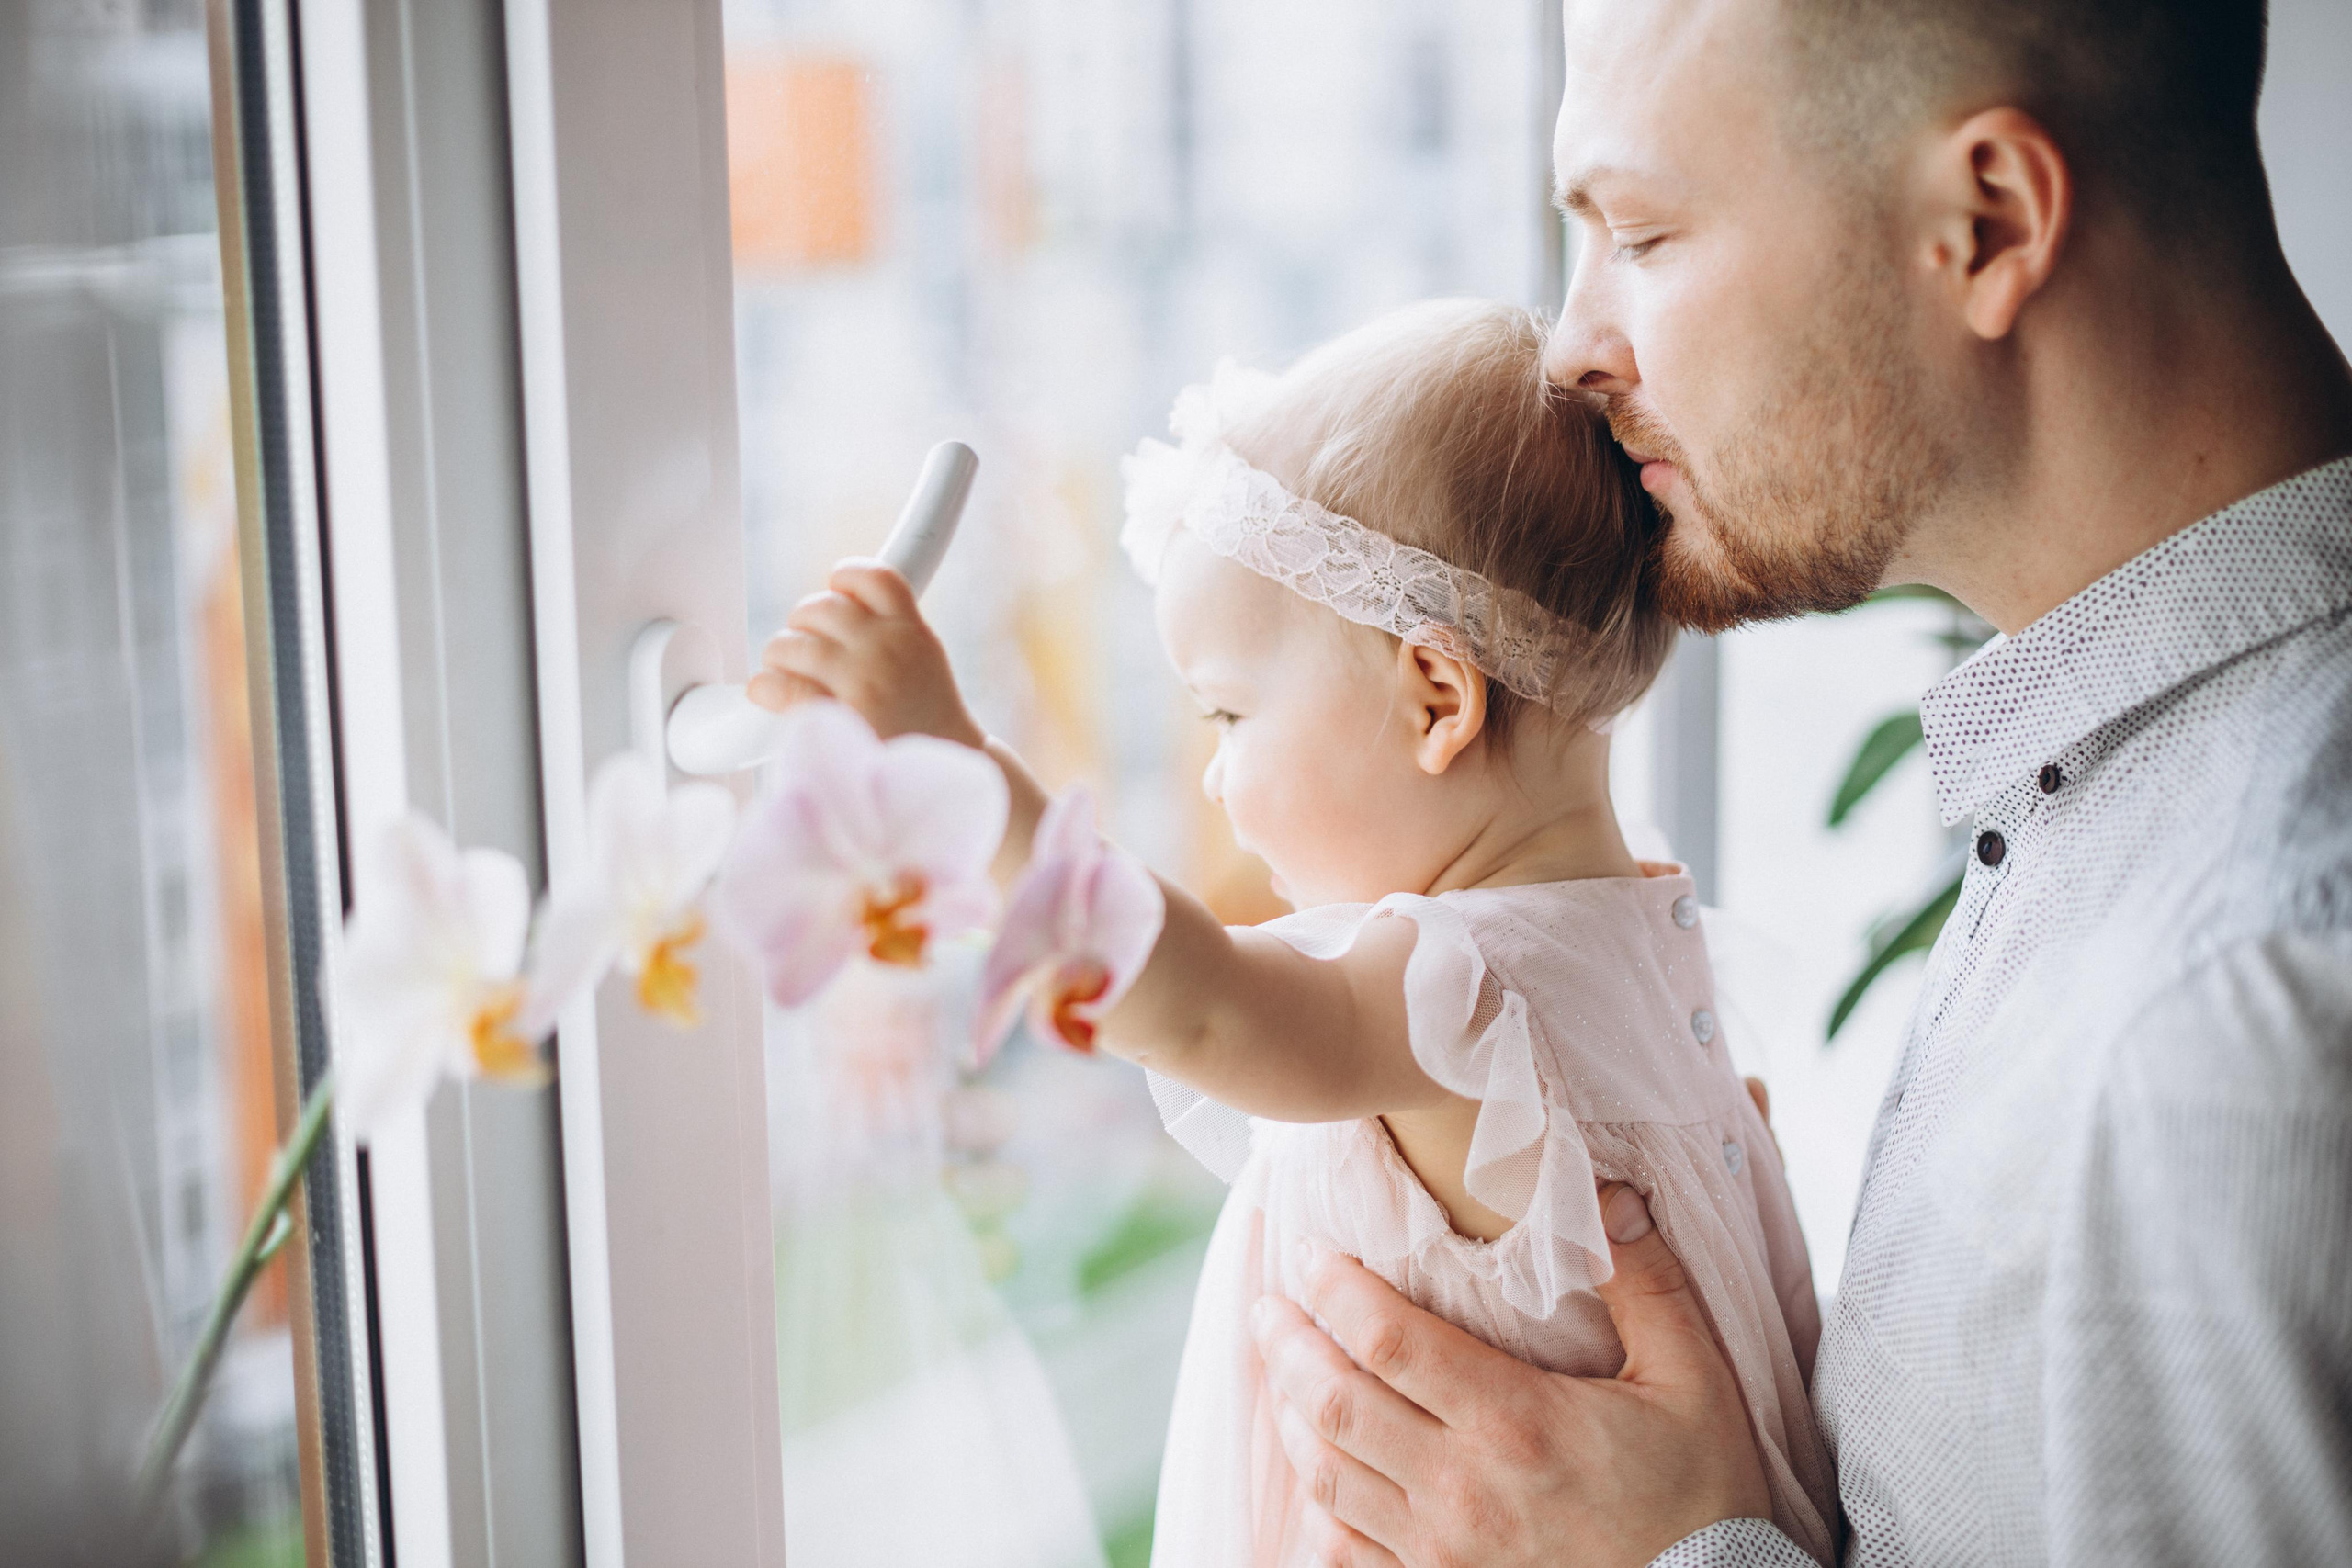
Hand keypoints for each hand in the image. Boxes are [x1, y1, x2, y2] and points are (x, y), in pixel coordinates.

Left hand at [747, 561, 983, 746]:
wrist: (945, 770)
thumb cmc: (926, 720)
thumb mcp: (924, 660)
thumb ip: (890, 630)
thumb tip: (836, 608)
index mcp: (911, 631)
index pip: (873, 578)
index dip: (846, 579)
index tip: (836, 592)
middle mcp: (886, 648)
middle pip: (823, 607)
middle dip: (804, 623)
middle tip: (803, 648)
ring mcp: (860, 681)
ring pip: (794, 642)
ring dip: (780, 654)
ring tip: (784, 671)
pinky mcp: (834, 715)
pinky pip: (782, 684)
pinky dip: (766, 684)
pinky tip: (767, 692)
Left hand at [1254, 1185, 1770, 1567]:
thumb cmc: (1706, 1496)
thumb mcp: (1694, 1379)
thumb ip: (1646, 1282)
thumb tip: (1606, 1192)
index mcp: (1515, 1423)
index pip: (1388, 1339)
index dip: (1334, 1288)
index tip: (1310, 1253)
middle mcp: (1463, 1490)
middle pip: (1337, 1405)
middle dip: (1290, 1345)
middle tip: (1269, 1305)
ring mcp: (1445, 1554)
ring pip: (1330, 1479)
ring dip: (1295, 1419)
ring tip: (1286, 1374)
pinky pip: (1349, 1558)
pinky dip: (1320, 1512)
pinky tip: (1317, 1478)